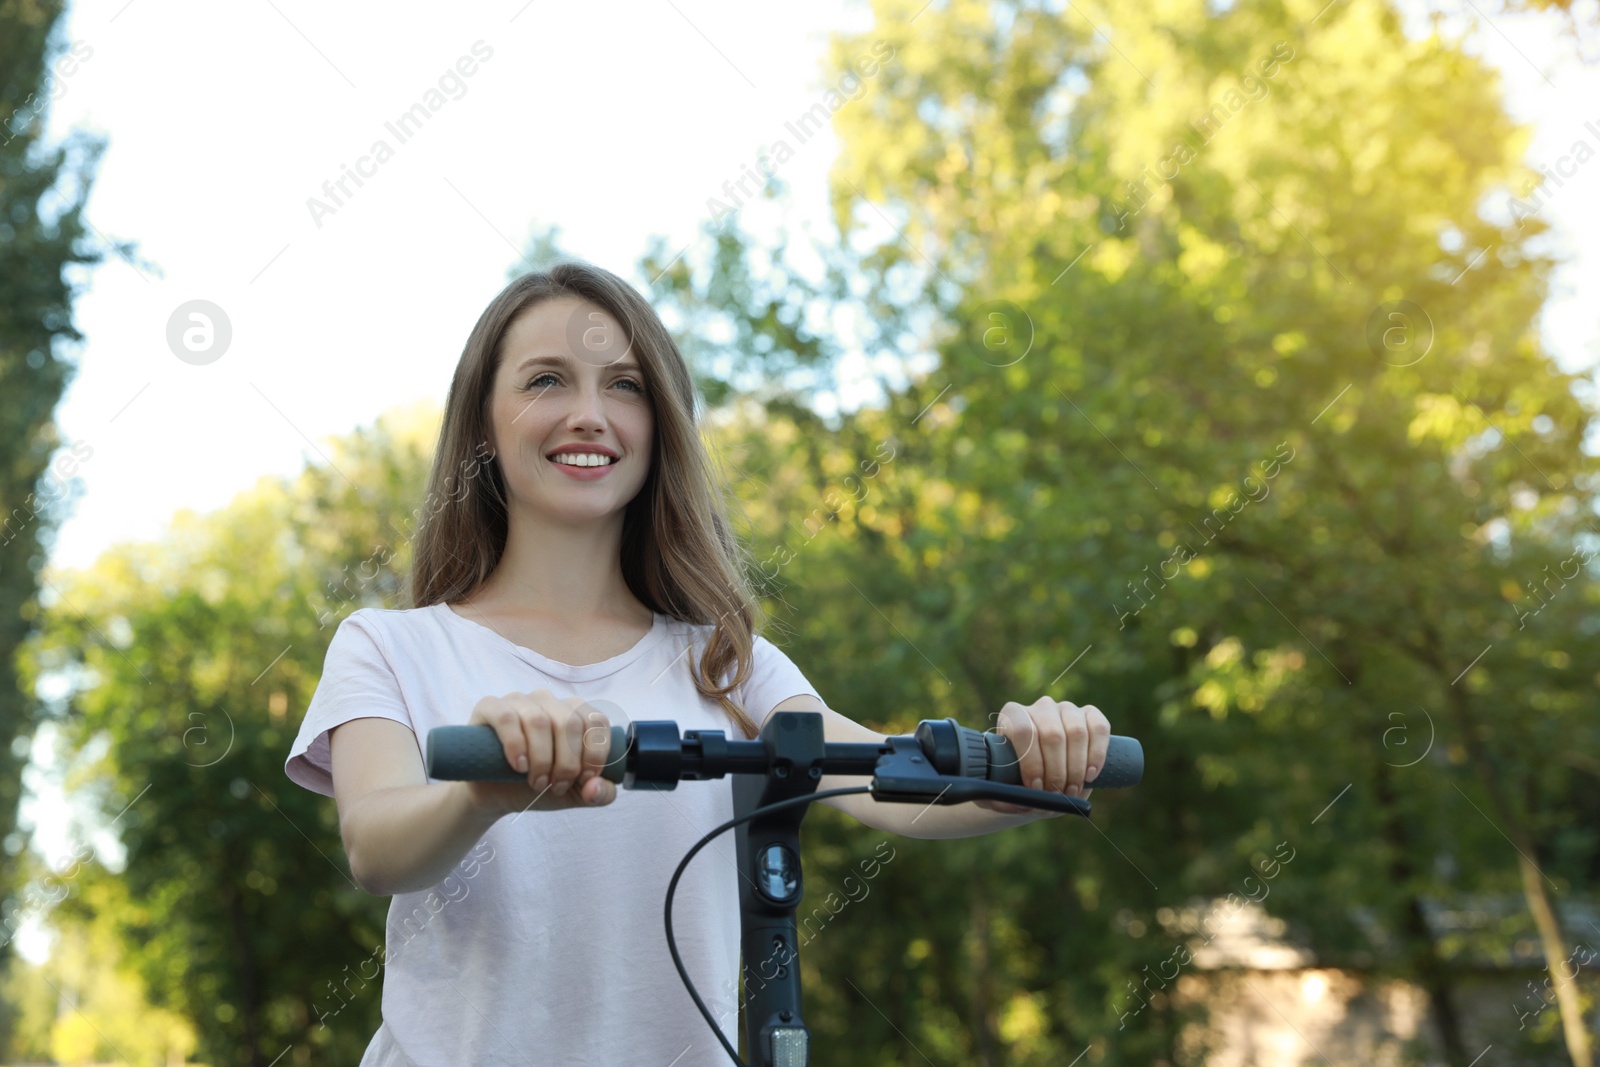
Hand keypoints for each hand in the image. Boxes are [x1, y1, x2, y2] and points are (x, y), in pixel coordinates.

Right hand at [464, 689, 617, 815]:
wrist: (494, 794)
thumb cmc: (538, 785)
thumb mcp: (575, 794)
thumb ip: (599, 794)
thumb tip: (594, 788)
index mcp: (574, 713)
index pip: (597, 722)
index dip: (595, 754)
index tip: (584, 780)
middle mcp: (548, 701)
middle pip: (569, 723)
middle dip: (567, 763)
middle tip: (556, 787)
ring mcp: (519, 700)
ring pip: (539, 721)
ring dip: (541, 759)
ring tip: (536, 782)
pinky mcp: (489, 707)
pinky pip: (506, 717)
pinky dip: (515, 745)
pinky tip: (518, 766)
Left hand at [974, 697, 1111, 815]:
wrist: (1039, 778)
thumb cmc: (1016, 783)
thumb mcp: (1001, 790)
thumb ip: (1003, 798)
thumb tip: (1021, 802)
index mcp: (1013, 716)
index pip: (1023, 731)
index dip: (1031, 762)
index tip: (1034, 788)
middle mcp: (1040, 707)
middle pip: (1052, 734)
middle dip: (1056, 770)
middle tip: (1055, 795)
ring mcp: (1067, 709)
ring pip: (1076, 732)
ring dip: (1076, 768)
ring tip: (1071, 791)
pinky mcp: (1090, 715)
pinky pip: (1099, 728)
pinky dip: (1097, 754)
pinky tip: (1090, 775)